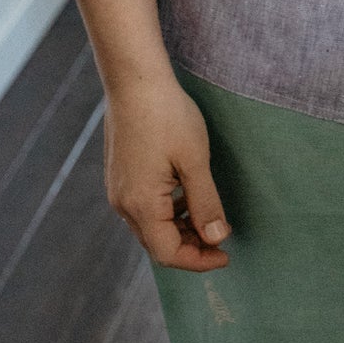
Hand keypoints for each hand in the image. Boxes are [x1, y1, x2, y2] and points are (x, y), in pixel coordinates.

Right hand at [103, 75, 231, 270]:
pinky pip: (143, 208)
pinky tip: (187, 196)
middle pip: (157, 244)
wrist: (135, 82)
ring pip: (150, 227)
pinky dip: (167, 212)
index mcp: (141, 204)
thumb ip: (205, 203)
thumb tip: (217, 238)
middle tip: (222, 237)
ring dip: (179, 230)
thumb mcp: (195, 160)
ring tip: (209, 217)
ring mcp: (118, 190)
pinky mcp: (120, 176)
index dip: (198, 260)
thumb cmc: (167, 116)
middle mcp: (123, 203)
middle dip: (190, 247)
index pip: (168, 253)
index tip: (226, 255)